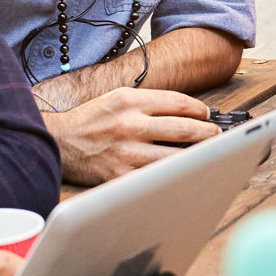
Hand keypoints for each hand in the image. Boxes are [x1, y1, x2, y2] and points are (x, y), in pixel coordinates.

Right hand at [42, 87, 219, 184]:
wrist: (59, 142)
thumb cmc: (91, 120)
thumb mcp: (117, 98)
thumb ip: (149, 102)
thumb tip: (186, 112)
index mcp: (129, 101)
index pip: (178, 103)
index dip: (199, 110)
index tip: (206, 116)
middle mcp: (129, 124)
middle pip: (183, 128)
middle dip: (207, 133)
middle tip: (217, 136)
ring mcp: (126, 152)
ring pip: (174, 156)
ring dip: (196, 156)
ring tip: (206, 154)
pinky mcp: (121, 176)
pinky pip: (155, 177)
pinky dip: (173, 175)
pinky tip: (182, 173)